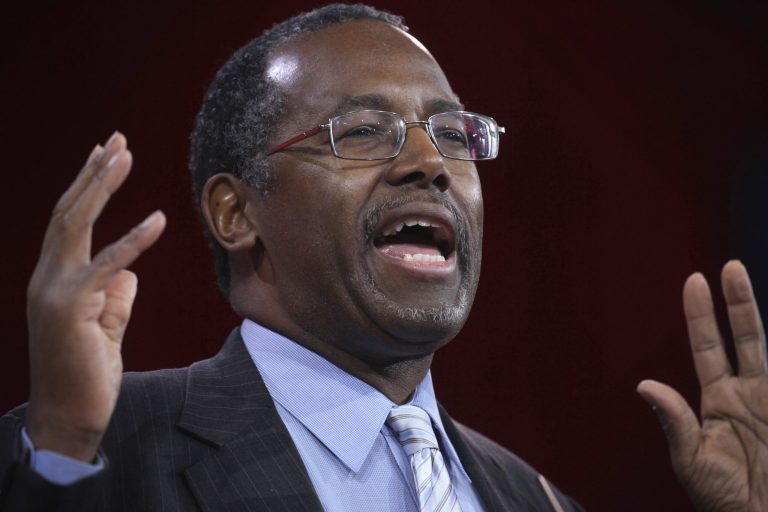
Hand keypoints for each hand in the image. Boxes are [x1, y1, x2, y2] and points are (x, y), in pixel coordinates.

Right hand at [25, 133, 165, 461]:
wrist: (69, 416)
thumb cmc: (87, 373)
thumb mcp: (107, 327)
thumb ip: (116, 297)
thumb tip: (131, 272)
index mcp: (55, 279)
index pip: (69, 221)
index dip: (87, 185)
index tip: (105, 153)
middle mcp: (47, 277)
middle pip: (69, 211)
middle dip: (93, 172)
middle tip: (117, 138)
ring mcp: (55, 290)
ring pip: (76, 224)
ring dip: (101, 185)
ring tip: (123, 153)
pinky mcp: (74, 308)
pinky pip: (109, 266)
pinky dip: (134, 241)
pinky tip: (159, 219)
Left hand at [638, 260, 767, 510]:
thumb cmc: (723, 499)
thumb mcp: (692, 459)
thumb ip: (674, 420)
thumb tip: (644, 384)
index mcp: (718, 400)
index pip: (707, 346)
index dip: (701, 314)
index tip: (695, 280)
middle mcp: (748, 394)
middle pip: (745, 337)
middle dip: (739, 302)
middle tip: (731, 267)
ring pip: (767, 348)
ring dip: (758, 317)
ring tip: (745, 277)